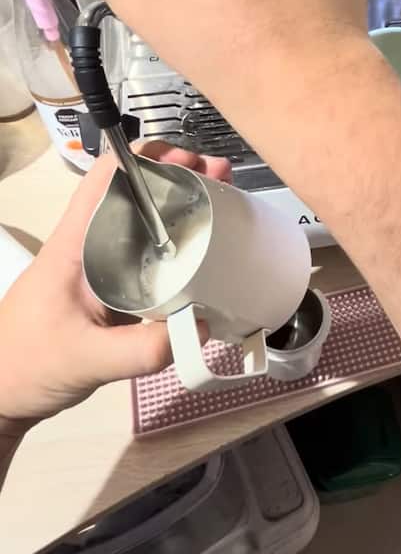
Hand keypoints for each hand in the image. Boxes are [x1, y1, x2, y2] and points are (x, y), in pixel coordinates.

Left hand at [0, 143, 230, 438]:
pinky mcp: (110, 295)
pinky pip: (149, 263)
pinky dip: (179, 252)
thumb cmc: (27, 364)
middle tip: (222, 181)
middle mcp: (89, 248)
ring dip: (182, 213)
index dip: (145, 158)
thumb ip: (142, 349)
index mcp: (75, 245)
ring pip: (144, 228)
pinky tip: (209, 260)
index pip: (105, 179)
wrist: (0, 395)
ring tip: (226, 207)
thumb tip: (200, 327)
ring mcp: (100, 271)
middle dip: (178, 180)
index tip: (189, 160)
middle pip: (135, 196)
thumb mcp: (86, 359)